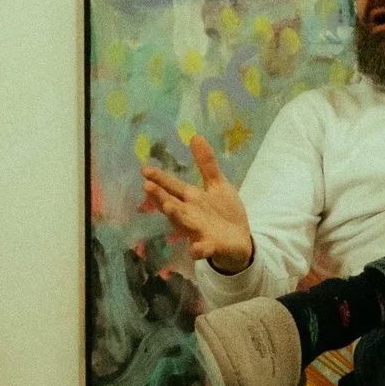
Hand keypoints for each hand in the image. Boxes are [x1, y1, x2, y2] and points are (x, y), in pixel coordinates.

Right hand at [141, 134, 254, 273]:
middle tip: (147, 187)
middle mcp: (190, 214)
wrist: (239, 242)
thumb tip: (195, 135)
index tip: (144, 169)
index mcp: (191, 198)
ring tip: (168, 208)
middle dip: (161, 197)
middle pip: (173, 204)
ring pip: (184, 223)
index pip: (172, 186)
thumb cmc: (223, 212)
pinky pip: (203, 248)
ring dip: (176, 216)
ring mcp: (198, 231)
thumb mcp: (217, 185)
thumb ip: (206, 164)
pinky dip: (199, 249)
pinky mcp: (211, 245)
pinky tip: (195, 250)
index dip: (159, 178)